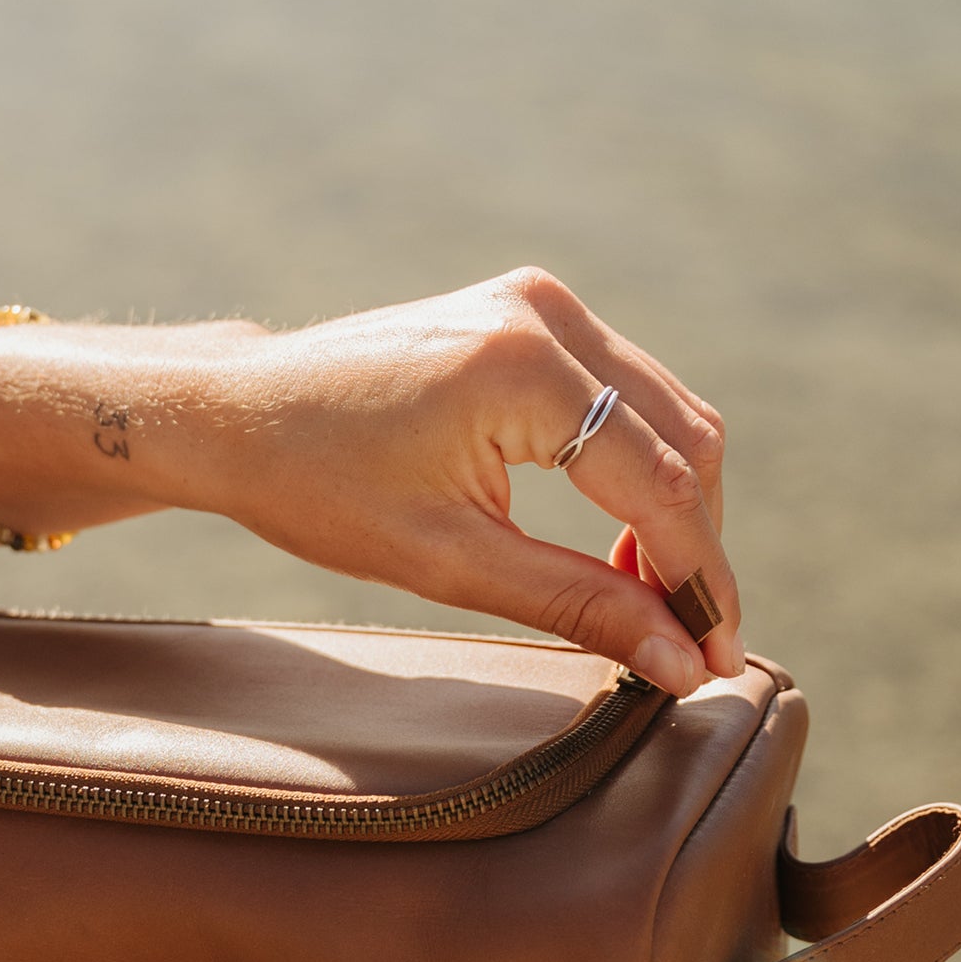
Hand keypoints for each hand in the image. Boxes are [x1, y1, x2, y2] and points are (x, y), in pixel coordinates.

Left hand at [198, 270, 740, 697]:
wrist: (241, 415)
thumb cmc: (320, 488)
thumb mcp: (447, 562)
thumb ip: (574, 603)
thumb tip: (679, 658)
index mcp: (524, 367)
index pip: (660, 484)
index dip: (700, 582)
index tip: (719, 659)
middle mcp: (547, 314)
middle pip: (687, 441)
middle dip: (697, 549)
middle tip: (689, 643)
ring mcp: (543, 302)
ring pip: (667, 415)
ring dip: (676, 510)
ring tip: (651, 604)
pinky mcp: (531, 313)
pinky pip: (625, 395)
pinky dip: (638, 469)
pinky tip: (619, 544)